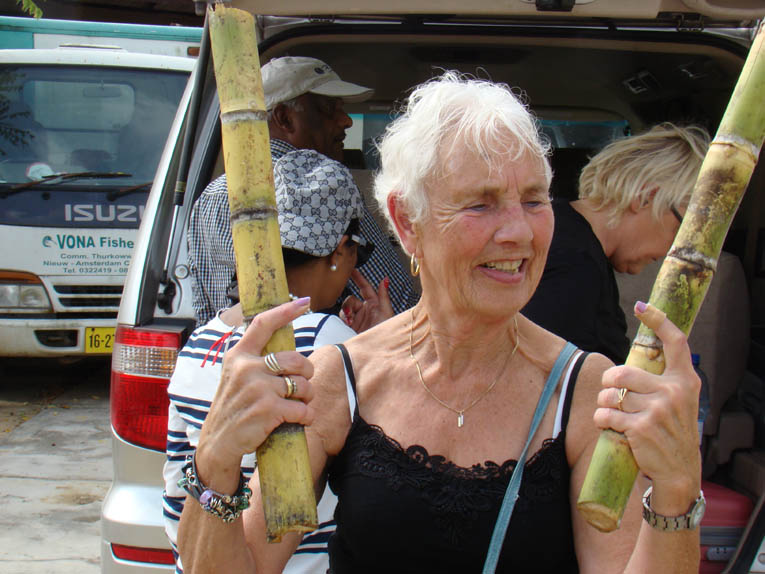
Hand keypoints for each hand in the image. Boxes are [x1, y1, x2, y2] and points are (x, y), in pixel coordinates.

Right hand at [195, 298, 315, 493]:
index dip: (285, 311)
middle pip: (297, 359)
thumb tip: (285, 351)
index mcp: (238, 356)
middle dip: (306, 374)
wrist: (218, 444)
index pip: (263, 324)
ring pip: (303, 385)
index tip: (304, 301)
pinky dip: (305, 417)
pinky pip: (303, 409)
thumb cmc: (234, 409)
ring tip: (295, 406)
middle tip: (300, 386)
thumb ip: (256, 361)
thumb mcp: (236, 377)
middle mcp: (247, 368)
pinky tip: (295, 421)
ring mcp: (258, 388)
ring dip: (306, 398)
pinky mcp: (268, 409)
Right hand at [340, 269, 393, 331]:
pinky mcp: (349, 327)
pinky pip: (341, 318)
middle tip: (350, 312)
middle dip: (349, 303)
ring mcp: (356, 319)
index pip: (365, 288)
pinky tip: (347, 325)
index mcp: (375, 305)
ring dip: (346, 313)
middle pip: (352, 299)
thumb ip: (383, 296)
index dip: (359, 279)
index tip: (352, 270)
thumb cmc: (387, 332)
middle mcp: (365, 311)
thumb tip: (385, 279)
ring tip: (350, 322)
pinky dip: (343, 320)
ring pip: (345, 308)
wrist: (378, 351)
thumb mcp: (386, 313)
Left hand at [593, 302, 701, 508]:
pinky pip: (606, 414)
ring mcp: (658, 410)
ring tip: (611, 413)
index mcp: (686, 381)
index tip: (644, 306)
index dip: (659, 320)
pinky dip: (601, 419)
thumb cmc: (672, 432)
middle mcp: (674, 392)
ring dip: (603, 404)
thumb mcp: (678, 402)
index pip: (676, 342)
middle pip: (622, 372)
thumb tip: (630, 365)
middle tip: (610, 393)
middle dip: (608, 383)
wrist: (679, 471)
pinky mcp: (641, 427)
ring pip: (611, 395)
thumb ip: (661, 381)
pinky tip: (609, 426)